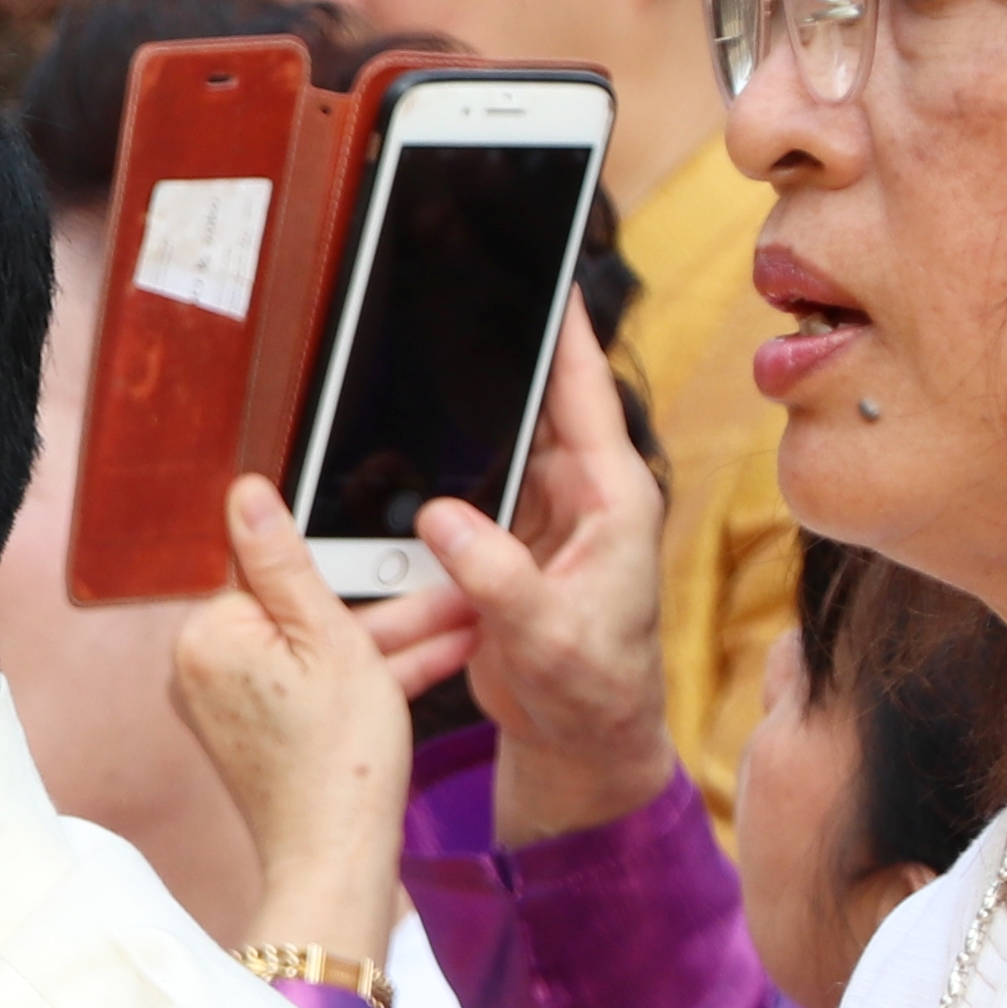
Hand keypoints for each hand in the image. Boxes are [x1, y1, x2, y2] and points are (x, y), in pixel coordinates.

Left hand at [166, 478, 418, 974]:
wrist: (339, 860)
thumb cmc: (338, 760)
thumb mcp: (330, 638)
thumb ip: (285, 560)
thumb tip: (245, 493)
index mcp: (208, 637)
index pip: (274, 573)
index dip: (347, 571)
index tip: (398, 558)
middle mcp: (205, 670)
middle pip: (304, 614)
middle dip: (387, 607)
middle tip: (452, 594)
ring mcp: (232, 706)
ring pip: (322, 652)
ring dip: (394, 641)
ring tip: (467, 623)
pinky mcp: (261, 733)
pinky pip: (318, 688)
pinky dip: (370, 677)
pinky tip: (440, 657)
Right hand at [361, 324, 673, 848]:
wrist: (579, 739)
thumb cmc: (591, 689)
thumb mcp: (548, 635)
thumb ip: (498, 576)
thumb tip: (440, 517)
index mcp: (611, 495)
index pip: (585, 389)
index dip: (566, 326)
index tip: (547, 268)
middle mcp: (578, 492)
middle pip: (534, 399)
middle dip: (498, 350)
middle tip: (452, 292)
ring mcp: (539, 513)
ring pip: (493, 440)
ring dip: (458, 412)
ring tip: (416, 356)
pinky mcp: (504, 539)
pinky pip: (465, 485)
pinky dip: (435, 468)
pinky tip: (396, 448)